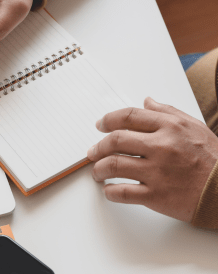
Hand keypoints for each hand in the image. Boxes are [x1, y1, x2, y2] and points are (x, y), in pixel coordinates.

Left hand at [87, 97, 217, 221]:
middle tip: (92, 152)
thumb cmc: (213, 159)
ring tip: (97, 172)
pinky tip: (108, 190)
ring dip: (99, 169)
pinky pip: (123, 192)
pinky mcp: (157, 196)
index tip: (100, 125)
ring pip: (114, 166)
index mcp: (169, 128)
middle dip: (98, 146)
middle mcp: (161, 147)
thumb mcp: (194, 127)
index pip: (128, 117)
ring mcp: (157, 172)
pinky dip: (110, 192)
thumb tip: (146, 101)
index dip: (108, 120)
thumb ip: (167, 112)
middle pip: (115, 141)